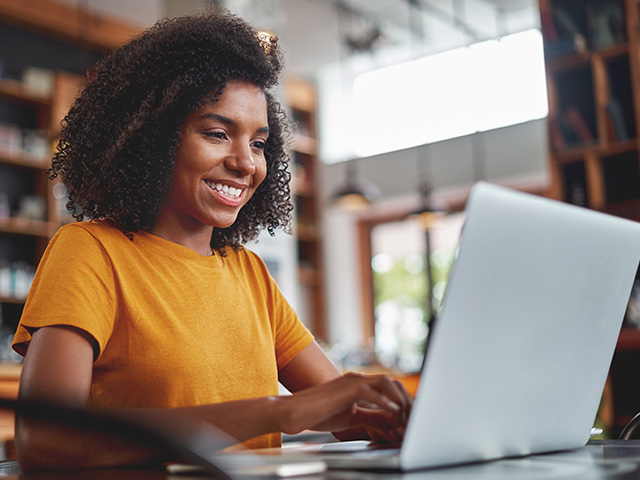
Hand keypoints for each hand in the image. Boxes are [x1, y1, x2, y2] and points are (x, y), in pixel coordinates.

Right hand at [277, 373, 411, 439]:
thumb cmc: (316, 414)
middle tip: (413, 420)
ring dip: (400, 401)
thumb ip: (371, 417)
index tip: (410, 421)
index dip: (403, 403)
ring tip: (406, 418)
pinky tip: (394, 414)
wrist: (292, 412)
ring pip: (386, 383)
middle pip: (392, 383)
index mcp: (358, 385)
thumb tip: (391, 422)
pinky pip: (372, 392)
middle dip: (407, 401)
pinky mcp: (346, 389)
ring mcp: (351, 381)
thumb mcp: (350, 417)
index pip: (389, 388)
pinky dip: (386, 402)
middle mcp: (357, 379)